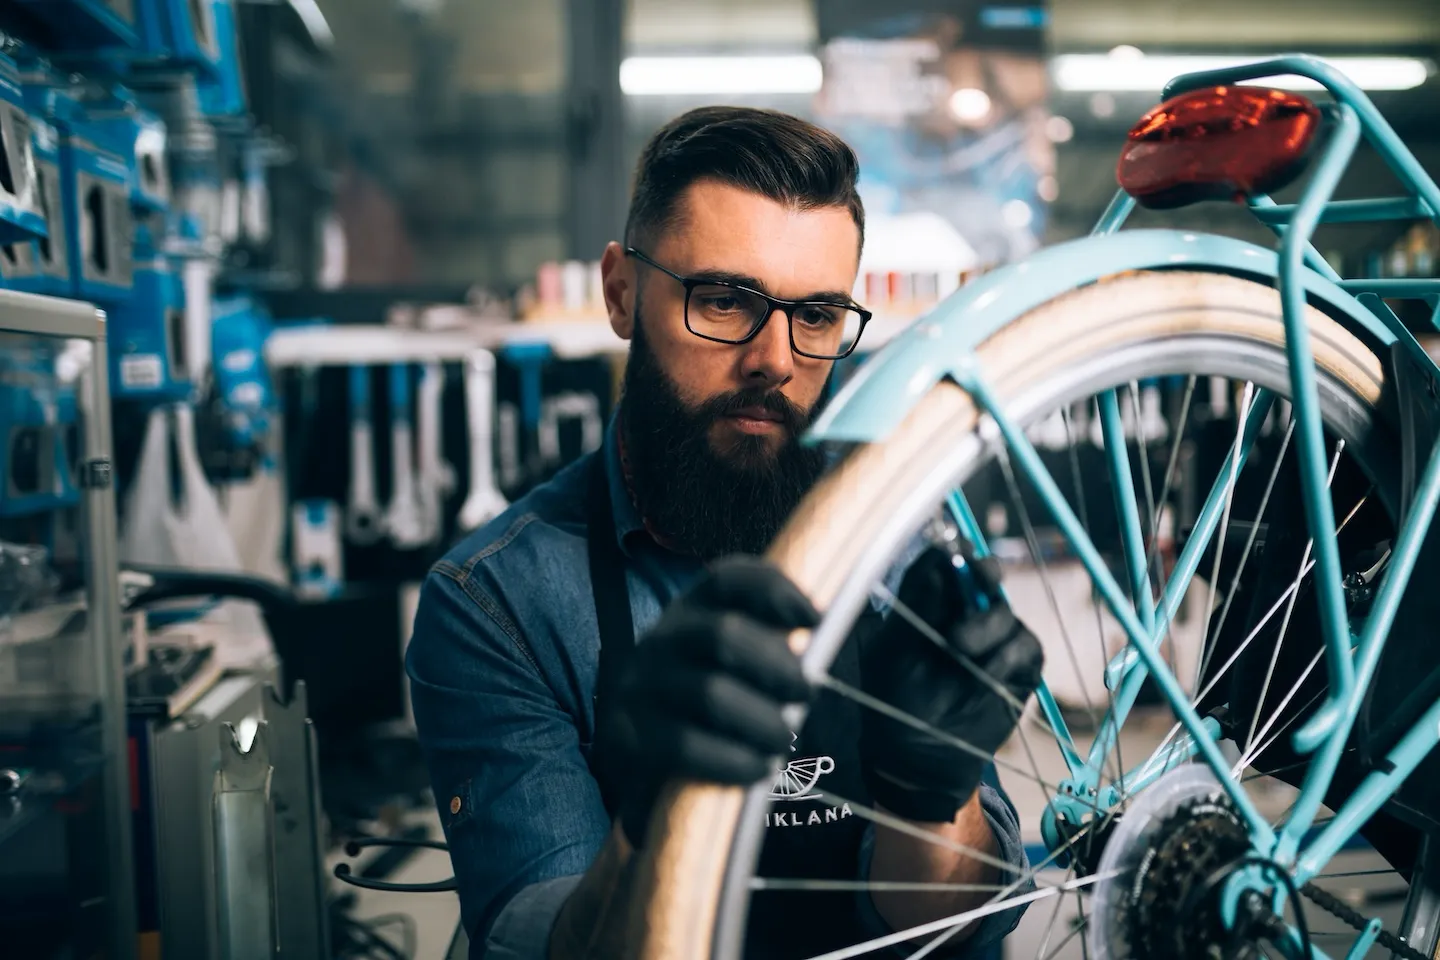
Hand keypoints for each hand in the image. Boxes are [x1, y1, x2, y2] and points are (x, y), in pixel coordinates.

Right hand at [596, 556, 816, 845]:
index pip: (729, 578)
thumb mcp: (727, 659)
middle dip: (777, 665)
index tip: (817, 619)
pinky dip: (733, 759)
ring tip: (784, 739)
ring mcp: (641, 683)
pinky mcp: (627, 732)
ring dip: (762, 719)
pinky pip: (686, 745)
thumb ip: (768, 646)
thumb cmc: (703, 698)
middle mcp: (662, 638)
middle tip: (806, 693)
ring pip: (710, 693)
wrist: (635, 747)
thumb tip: (818, 652)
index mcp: (692, 610)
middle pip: (724, 634)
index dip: (777, 591)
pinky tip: (758, 767)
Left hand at [858, 546, 1043, 823]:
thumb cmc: (894, 700)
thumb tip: (938, 561)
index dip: (954, 553)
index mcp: (928, 603)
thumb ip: (916, 606)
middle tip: (981, 577)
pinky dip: (1006, 657)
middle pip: (983, 575)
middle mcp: (964, 614)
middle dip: (983, 573)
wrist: (920, 755)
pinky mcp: (1019, 667)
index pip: (945, 563)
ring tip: (960, 650)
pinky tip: (986, 675)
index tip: (957, 552)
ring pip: (1005, 611)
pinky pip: (1025, 646)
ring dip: (986, 626)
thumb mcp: (892, 650)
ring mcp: (994, 638)